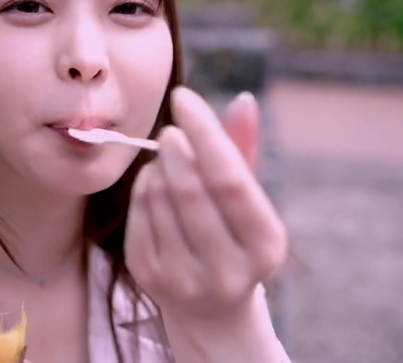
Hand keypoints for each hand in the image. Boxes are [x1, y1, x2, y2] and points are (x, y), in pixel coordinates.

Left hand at [125, 86, 287, 323]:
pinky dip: (141, 187)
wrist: (211, 307)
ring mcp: (184, 279)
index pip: (229, 179)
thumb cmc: (233, 233)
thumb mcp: (249, 198)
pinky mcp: (149, 277)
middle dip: (174, 149)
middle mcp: (228, 271)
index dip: (204, 133)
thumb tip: (243, 100)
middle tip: (169, 130)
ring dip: (157, 167)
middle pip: (189, 190)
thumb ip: (243, 149)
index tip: (183, 96)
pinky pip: (137, 214)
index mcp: (265, 246)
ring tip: (168, 161)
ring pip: (157, 199)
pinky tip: (153, 183)